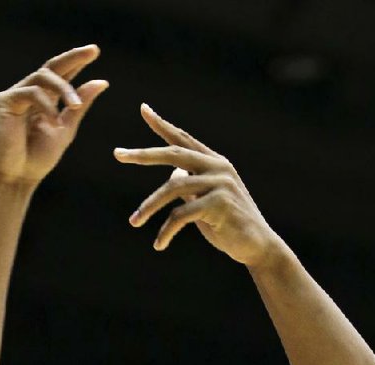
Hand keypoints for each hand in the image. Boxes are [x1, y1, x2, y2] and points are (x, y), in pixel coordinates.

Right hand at [0, 44, 107, 186]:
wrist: (16, 178)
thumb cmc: (36, 159)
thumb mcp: (65, 130)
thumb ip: (80, 107)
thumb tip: (102, 82)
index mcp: (43, 100)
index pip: (61, 74)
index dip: (77, 61)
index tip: (95, 50)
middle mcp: (29, 93)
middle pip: (51, 67)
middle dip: (73, 58)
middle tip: (93, 51)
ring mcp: (15, 95)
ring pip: (42, 77)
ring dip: (63, 88)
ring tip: (76, 105)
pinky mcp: (4, 101)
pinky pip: (30, 93)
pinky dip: (45, 105)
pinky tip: (53, 120)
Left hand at [114, 105, 280, 262]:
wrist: (256, 246)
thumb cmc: (228, 226)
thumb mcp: (204, 203)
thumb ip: (189, 188)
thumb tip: (172, 175)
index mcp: (214, 163)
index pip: (183, 140)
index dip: (162, 125)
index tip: (144, 109)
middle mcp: (217, 167)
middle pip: (173, 154)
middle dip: (143, 154)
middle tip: (118, 154)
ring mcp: (220, 183)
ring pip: (173, 187)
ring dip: (149, 206)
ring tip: (134, 222)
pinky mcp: (219, 204)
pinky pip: (181, 214)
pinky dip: (166, 230)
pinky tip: (159, 244)